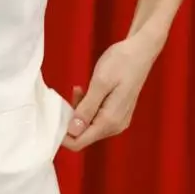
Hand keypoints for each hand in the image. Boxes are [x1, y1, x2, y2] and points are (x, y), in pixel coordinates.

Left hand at [60, 30, 162, 151]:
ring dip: (79, 111)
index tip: (54, 118)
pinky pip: (95, 118)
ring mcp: (117, 121)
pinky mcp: (116, 114)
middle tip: (71, 96)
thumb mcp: (100, 83)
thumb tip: (72, 131)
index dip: (63, 136)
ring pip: (88, 126)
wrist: (140, 51)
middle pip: (83, 136)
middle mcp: (115, 126)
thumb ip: (86, 109)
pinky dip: (87, 107)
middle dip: (71, 119)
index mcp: (110, 121)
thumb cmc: (122, 63)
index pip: (80, 142)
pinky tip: (87, 91)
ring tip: (80, 89)